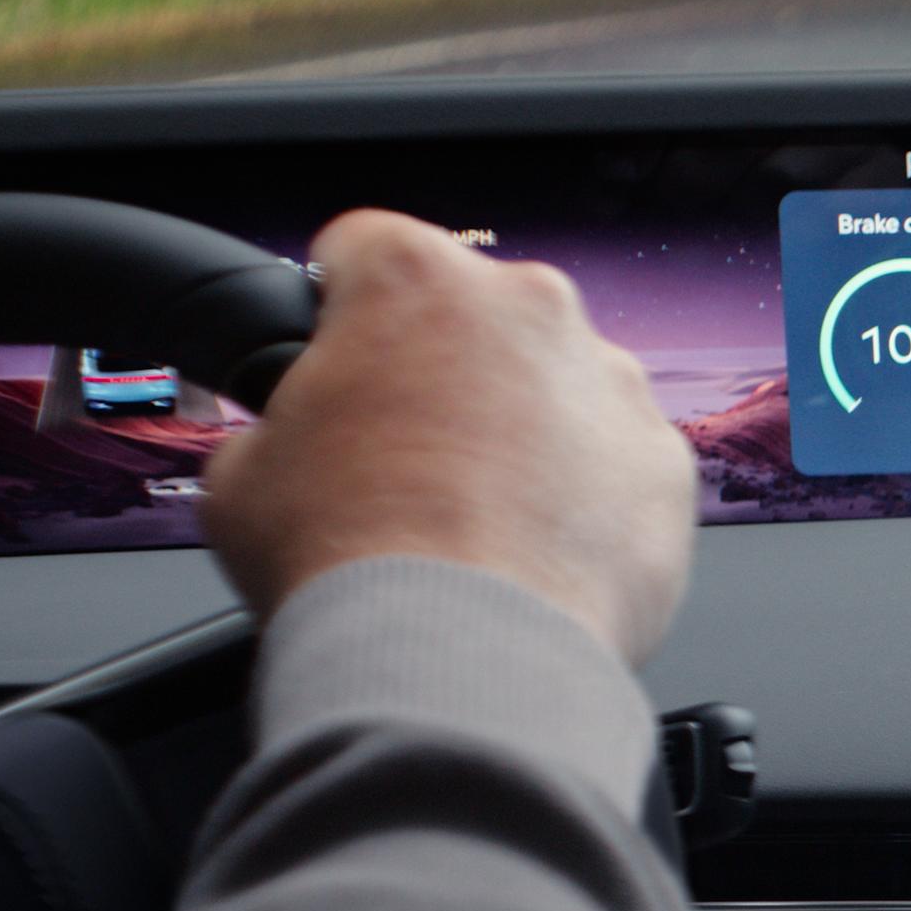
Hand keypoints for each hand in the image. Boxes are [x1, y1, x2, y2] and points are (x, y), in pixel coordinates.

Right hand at [204, 210, 696, 664]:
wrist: (461, 660)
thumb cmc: (351, 560)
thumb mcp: (243, 474)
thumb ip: (279, 423)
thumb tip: (292, 444)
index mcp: (415, 280)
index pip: (364, 250)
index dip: (340, 312)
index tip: (338, 357)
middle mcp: (529, 310)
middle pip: (475, 317)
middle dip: (442, 372)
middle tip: (403, 457)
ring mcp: (612, 383)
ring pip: (556, 384)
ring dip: (522, 432)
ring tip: (476, 520)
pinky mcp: (666, 464)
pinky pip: (617, 461)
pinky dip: (586, 496)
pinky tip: (537, 554)